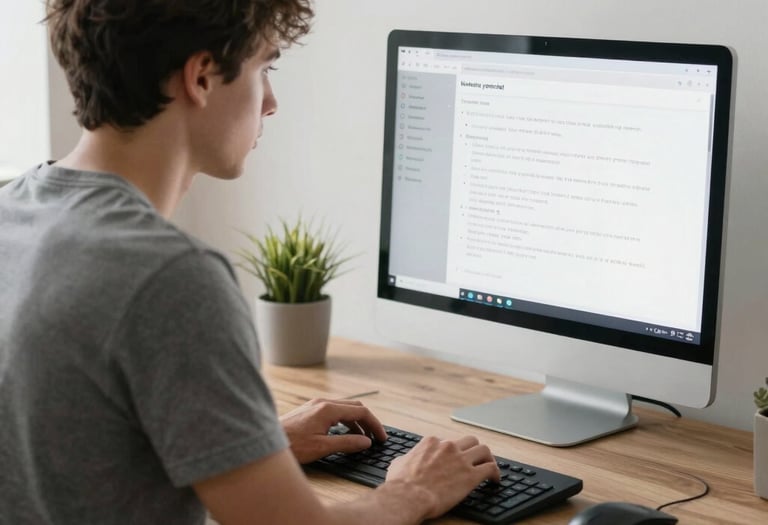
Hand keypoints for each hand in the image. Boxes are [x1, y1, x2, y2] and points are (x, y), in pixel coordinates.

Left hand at [280, 398, 387, 463]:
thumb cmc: (291, 445)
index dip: (374, 424)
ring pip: (344, 409)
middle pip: (354, 407)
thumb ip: (347, 443)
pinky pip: (333, 412)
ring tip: (362, 439)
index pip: (360, 412)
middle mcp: (323, 403)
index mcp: (328, 409)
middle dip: (367, 422)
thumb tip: (366, 442)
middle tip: (376, 437)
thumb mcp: (322, 447)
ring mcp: (315, 405)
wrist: (266, 441)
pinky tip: (344, 434)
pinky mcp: (309, 411)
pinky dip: (344, 422)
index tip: (381, 437)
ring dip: (356, 422)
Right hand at [385, 435, 499, 518]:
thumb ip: (407, 458)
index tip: (454, 460)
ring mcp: (460, 460)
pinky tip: (494, 480)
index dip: (453, 451)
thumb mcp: (398, 463)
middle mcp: (448, 447)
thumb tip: (404, 461)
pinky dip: (495, 473)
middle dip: (473, 449)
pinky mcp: (470, 476)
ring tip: (489, 467)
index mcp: (431, 442)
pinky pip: (490, 468)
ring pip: (484, 450)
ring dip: (487, 458)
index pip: (448, 441)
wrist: (408, 496)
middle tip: (475, 459)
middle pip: (469, 440)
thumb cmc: (401, 484)